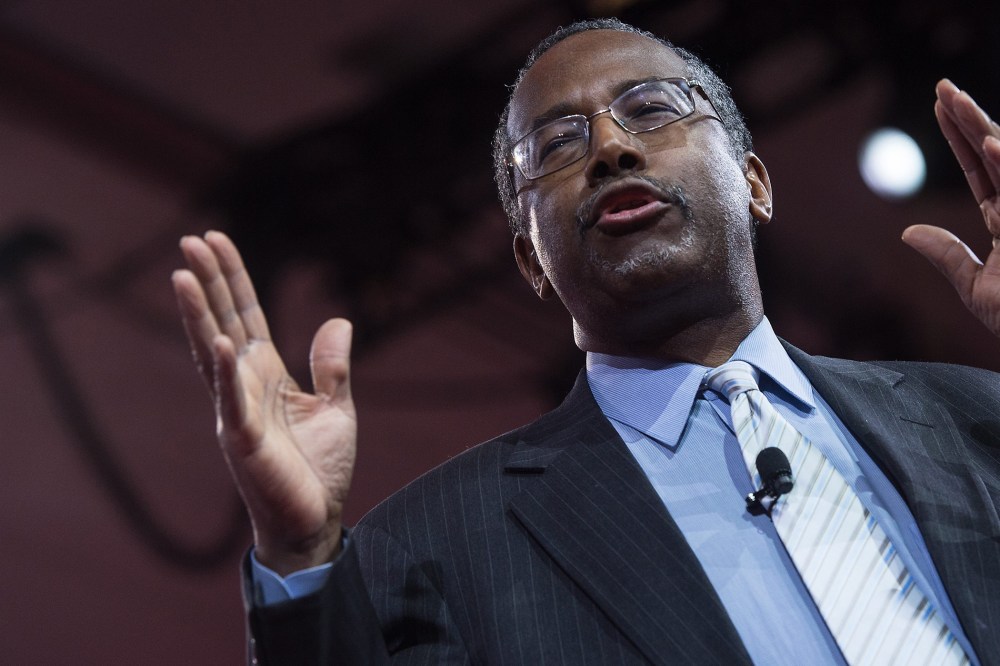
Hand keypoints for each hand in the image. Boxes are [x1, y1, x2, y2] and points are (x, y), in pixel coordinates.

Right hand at [172, 231, 356, 575]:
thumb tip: (339, 319)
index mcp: (265, 374)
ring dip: (199, 316)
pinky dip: (225, 372)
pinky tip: (218, 340)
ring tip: (184, 275)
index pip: (245, 315)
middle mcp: (243, 386)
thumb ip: (331, 365)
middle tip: (190, 240)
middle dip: (209, 282)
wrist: (313, 520)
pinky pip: (232, 401)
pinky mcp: (244, 440)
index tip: (216, 240)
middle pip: (221, 322)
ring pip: (213, 354)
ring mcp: (238, 411)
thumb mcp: (335, 406)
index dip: (233, 278)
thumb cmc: (319, 468)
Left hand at [903, 79, 999, 335]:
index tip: (939, 106)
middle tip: (942, 87)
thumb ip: (948, 257)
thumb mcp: (978, 290)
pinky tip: (990, 143)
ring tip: (957, 102)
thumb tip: (909, 231)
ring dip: (983, 132)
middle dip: (969, 120)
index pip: (978, 169)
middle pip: (993, 155)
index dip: (959, 137)